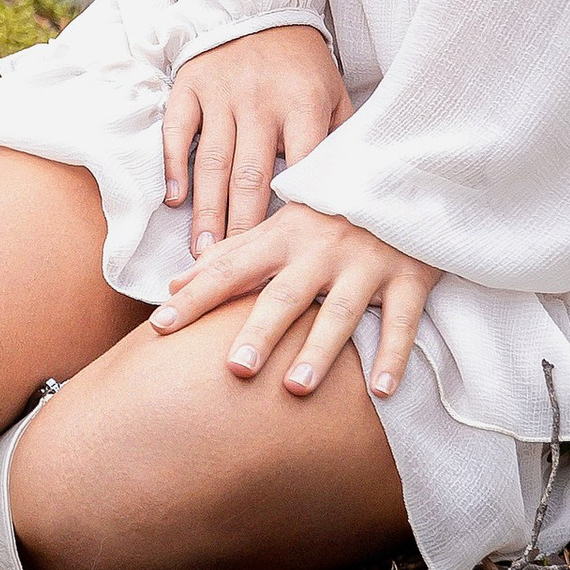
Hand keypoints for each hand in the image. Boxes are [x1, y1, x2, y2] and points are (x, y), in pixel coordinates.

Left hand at [150, 204, 436, 399]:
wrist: (408, 178)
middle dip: (261, 329)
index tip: (161, 326)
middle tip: (235, 369)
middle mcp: (321, 250)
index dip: (197, 297)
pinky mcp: (408, 276)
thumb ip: (231, 256)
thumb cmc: (332, 211)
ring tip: (295, 388)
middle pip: (286, 293)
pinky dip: (393, 354)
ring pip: (340, 310)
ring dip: (319, 350)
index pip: (231, 269)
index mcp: (284, 236)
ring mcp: (367, 263)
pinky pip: (402, 320)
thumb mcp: (281, 225)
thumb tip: (175, 286)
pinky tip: (380, 390)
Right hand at [161, 25, 348, 251]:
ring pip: (211, 162)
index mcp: (303, 104)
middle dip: (241, 226)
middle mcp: (260, 100)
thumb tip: (354, 197)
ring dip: (206, 210)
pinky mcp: (190, 85)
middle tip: (232, 267)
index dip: (291, 214)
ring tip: (202, 252)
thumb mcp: (335, 94)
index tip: (287, 254)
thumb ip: (342, 141)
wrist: (259, 6)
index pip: (299, 168)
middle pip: (249, 175)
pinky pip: (177, 130)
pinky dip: (173, 165)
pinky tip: (175, 199)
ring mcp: (221, 93)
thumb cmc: (303, 65)